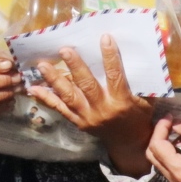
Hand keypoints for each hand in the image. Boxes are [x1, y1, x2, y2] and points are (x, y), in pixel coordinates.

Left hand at [28, 35, 153, 174]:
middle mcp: (103, 109)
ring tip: (43, 65)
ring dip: (55, 80)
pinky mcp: (77, 122)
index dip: (110, 57)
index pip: (115, 76)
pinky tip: (33, 88)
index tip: (105, 38)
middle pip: (87, 85)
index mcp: (122, 101)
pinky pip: (60, 109)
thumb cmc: (139, 115)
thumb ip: (143, 80)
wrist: (129, 143)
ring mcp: (87, 117)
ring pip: (69, 97)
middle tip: (64, 49)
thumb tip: (143, 53)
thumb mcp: (147, 99)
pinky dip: (46, 98)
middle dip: (76, 66)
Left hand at [146, 116, 180, 181]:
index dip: (160, 128)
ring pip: (164, 165)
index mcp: (180, 171)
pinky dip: (177, 157)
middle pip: (154, 158)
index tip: (170, 116)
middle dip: (160, 138)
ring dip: (169, 148)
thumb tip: (175, 123)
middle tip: (171, 124)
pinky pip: (176, 171)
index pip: (156, 147)